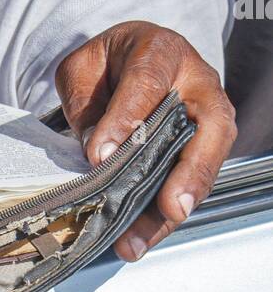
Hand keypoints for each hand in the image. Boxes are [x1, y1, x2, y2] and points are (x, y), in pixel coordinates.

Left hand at [55, 21, 236, 260]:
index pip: (147, 85)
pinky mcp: (204, 148)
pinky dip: (166, 214)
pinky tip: (142, 238)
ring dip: (174, 207)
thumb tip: (96, 152)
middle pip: (207, 127)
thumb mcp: (83, 69)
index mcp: (162, 52)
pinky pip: (191, 182)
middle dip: (189, 171)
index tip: (100, 157)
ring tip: (140, 239)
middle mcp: (197, 83)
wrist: (133, 57)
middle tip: (170, 208)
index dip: (126, 121)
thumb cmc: (109, 62)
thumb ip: (86, 104)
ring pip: (204, 163)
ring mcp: (209, 117)